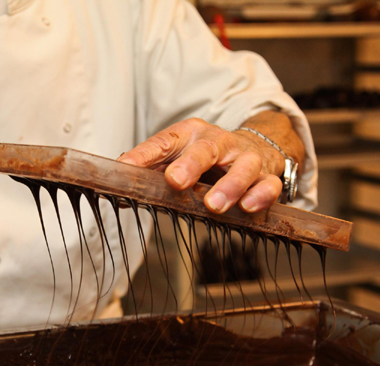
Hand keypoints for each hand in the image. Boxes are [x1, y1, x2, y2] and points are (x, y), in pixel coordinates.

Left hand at [118, 117, 286, 213]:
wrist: (253, 147)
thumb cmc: (205, 156)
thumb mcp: (175, 157)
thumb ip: (149, 172)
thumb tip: (118, 194)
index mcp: (190, 135)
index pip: (164, 142)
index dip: (144, 155)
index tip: (125, 168)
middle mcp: (218, 142)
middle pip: (206, 149)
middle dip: (190, 165)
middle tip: (175, 181)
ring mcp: (244, 158)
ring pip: (242, 167)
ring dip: (229, 185)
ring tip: (214, 205)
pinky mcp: (266, 176)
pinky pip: (268, 184)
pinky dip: (260, 195)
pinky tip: (247, 207)